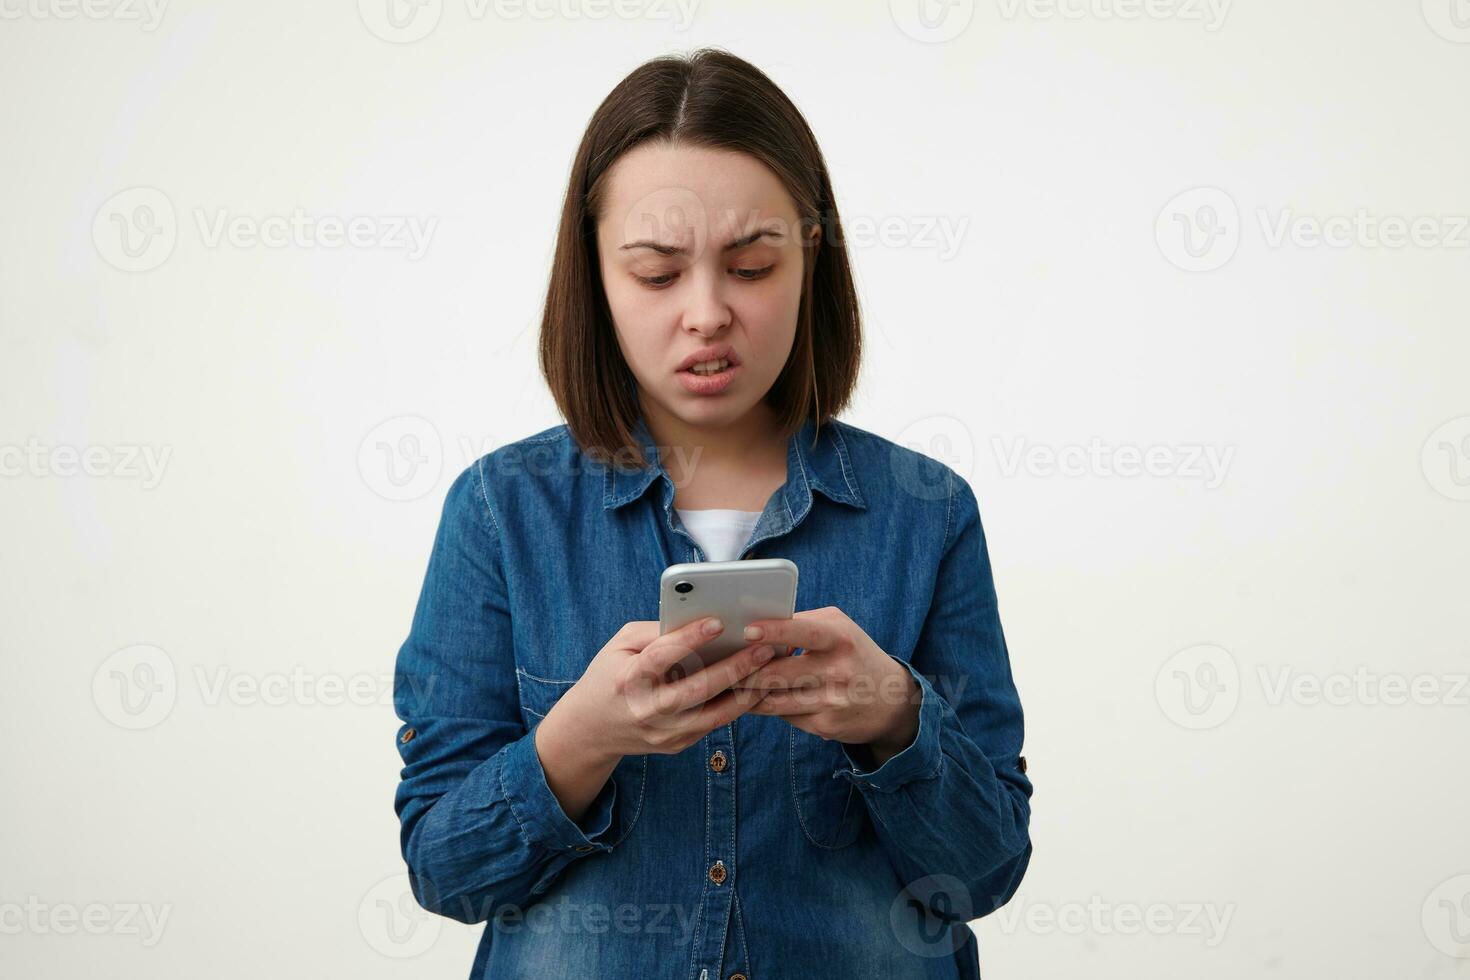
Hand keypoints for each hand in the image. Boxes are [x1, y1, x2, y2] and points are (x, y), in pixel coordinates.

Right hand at [543, 616, 776, 762]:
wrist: (592, 729)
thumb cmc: (610, 674)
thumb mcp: (620, 645)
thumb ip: (656, 631)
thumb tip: (698, 617)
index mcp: (628, 679)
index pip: (662, 656)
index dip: (690, 638)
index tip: (718, 621)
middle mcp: (647, 710)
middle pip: (698, 688)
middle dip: (735, 666)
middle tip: (764, 646)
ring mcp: (664, 732)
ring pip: (715, 713)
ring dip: (747, 689)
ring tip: (771, 666)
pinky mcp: (677, 744)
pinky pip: (714, 723)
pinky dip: (738, 704)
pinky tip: (757, 684)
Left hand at [735, 606, 920, 757]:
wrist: (892, 702)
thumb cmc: (854, 654)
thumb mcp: (839, 630)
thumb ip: (802, 625)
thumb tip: (757, 630)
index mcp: (840, 640)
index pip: (804, 633)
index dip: (774, 631)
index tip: (747, 630)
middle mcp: (837, 672)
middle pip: (778, 673)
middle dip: (744, 671)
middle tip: (719, 665)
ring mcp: (830, 702)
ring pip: (774, 700)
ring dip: (747, 693)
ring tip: (727, 683)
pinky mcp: (824, 727)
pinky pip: (784, 715)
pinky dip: (767, 706)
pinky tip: (755, 699)